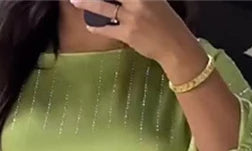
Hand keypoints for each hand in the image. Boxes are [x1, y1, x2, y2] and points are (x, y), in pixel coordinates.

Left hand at [68, 0, 205, 78]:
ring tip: (75, 1)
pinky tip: (89, 25)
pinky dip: (95, 27)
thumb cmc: (165, 22)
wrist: (176, 45)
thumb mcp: (154, 0)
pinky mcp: (129, 33)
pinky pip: (106, 29)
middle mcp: (138, 0)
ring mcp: (133, 16)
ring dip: (87, 3)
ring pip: (103, 7)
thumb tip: (118, 1)